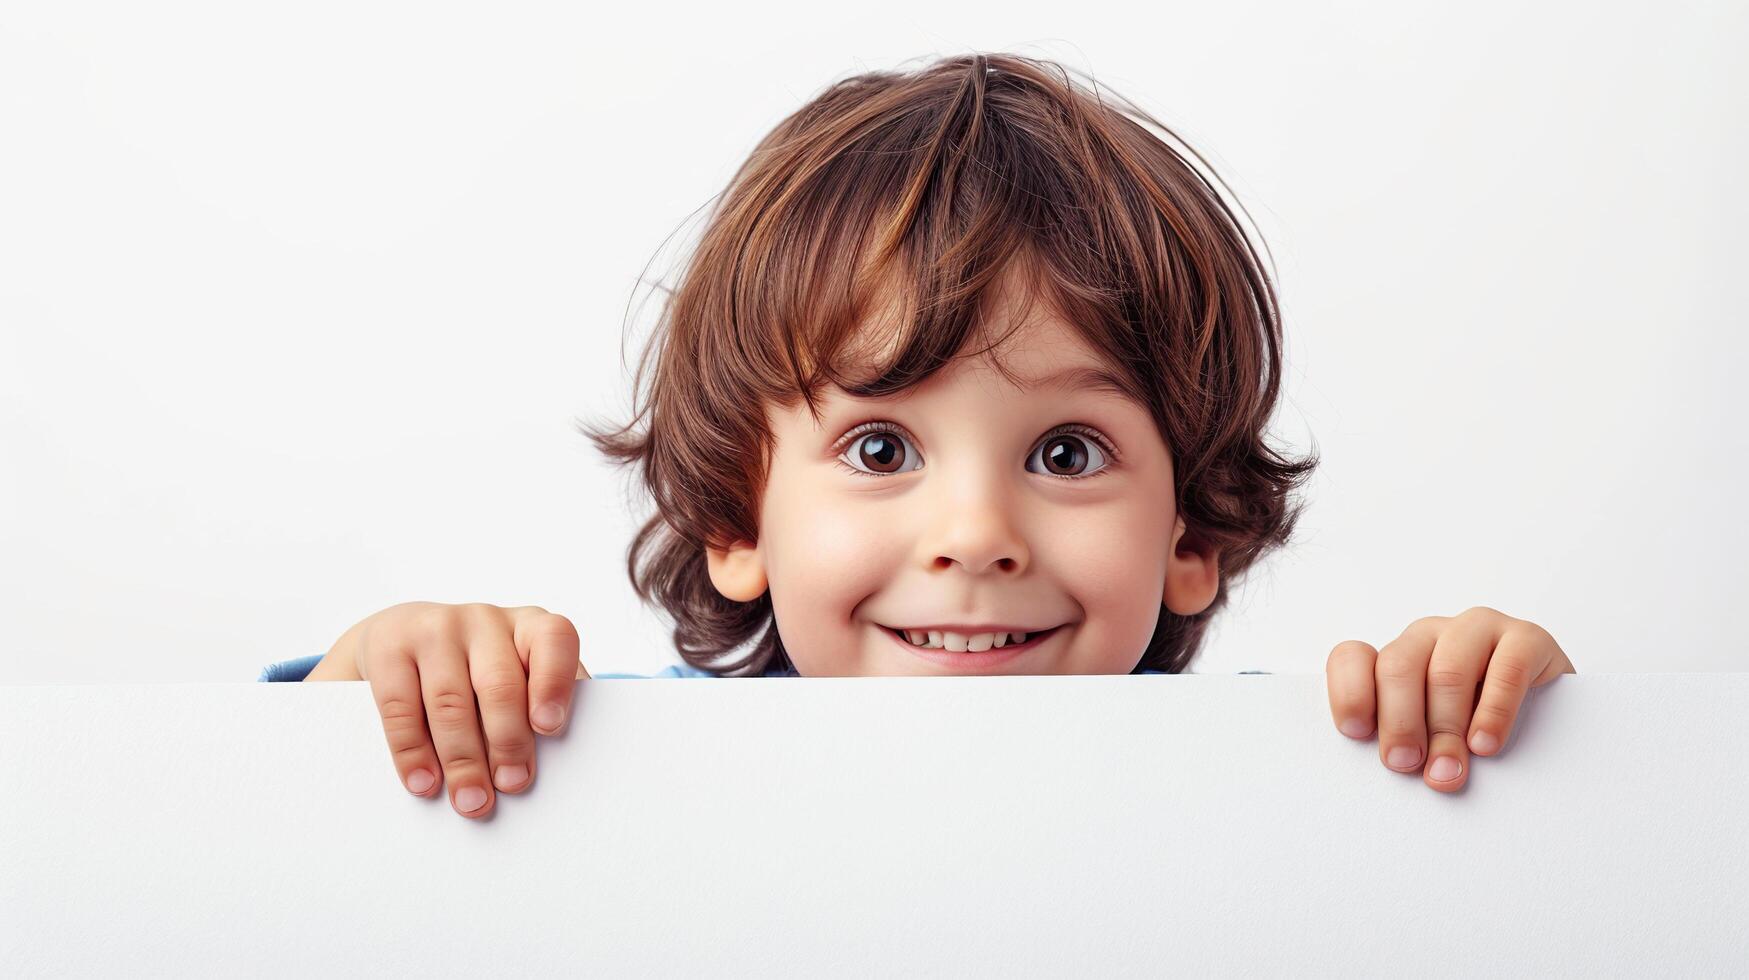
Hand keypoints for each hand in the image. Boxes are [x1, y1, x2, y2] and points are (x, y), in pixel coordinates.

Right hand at [334, 601, 587, 817]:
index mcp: (528, 625)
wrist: (400, 637)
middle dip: (508, 743)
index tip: (550, 728)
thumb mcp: (514, 673)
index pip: (554, 639)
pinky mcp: (389, 646)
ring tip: (470, 799)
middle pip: (500, 683)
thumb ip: (538, 707)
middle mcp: (484, 620)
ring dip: (462, 760)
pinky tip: (424, 782)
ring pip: (450, 701)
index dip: (554, 682)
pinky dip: (413, 752)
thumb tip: (557, 765)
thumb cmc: (475, 670)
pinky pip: (400, 707)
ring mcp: (434, 628)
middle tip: (512, 785)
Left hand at [1325, 606, 1574, 792]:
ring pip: (1447, 670)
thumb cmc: (1476, 733)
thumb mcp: (1430, 737)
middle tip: (1406, 766)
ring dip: (1445, 726)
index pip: (1352, 657)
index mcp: (1396, 656)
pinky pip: (1505, 670)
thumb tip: (1398, 771)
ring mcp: (1478, 630)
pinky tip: (1486, 744)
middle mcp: (1431, 635)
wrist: (1554, 721)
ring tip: (1449, 770)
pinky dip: (1493, 712)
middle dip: (1400, 723)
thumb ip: (1407, 744)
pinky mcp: (1527, 639)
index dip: (1350, 694)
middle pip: (1398, 667)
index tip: (1357, 735)